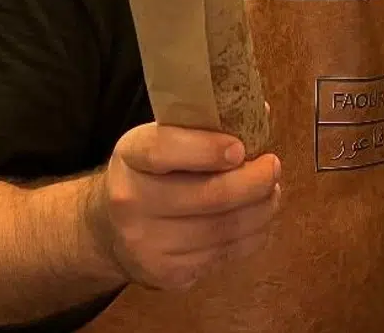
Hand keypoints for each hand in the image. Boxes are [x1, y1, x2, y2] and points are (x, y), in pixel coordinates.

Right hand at [96, 123, 281, 290]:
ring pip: (225, 229)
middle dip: (254, 182)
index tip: (241, 148)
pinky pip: (224, 254)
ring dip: (261, 210)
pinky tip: (255, 219)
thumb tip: (259, 110)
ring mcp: (148, 244)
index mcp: (130, 156)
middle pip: (210, 196)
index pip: (164, 150)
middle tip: (273, 167)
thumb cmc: (149, 174)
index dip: (207, 149)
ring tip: (271, 193)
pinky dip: (251, 235)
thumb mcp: (159, 139)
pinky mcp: (167, 274)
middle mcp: (132, 202)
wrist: (110, 229)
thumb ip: (201, 126)